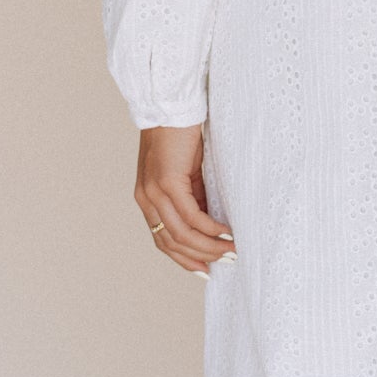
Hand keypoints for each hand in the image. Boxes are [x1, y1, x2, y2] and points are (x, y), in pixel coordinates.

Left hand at [135, 125, 235, 273]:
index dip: (183, 258)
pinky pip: (191, 216)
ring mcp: (154, 192)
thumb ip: (192, 198)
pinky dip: (210, 228)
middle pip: (172, 242)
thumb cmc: (180, 136)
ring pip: (182, 234)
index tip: (204, 269)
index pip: (162, 239)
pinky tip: (225, 232)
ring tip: (230, 250)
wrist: (170, 106)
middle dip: (201, 256)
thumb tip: (209, 224)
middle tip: (226, 261)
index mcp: (146, 199)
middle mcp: (146, 199)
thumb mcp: (185, 173)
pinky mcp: (168, 183)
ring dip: (209, 246)